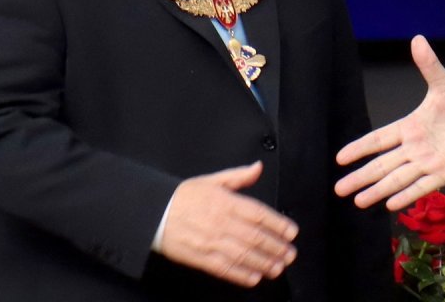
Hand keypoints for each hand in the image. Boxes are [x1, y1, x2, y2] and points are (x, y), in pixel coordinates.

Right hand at [159, 162, 297, 286]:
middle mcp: (220, 222)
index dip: (277, 224)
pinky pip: (224, 268)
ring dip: (263, 263)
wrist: (153, 212)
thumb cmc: (183, 196)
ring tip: (278, 267)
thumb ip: (238, 176)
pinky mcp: (199, 258)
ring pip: (243, 255)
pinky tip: (254, 278)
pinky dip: (241, 275)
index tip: (291, 232)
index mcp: (225, 201)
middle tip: (289, 254)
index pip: (258, 213)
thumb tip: (258, 167)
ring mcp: (210, 241)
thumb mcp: (212, 180)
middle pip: (255, 237)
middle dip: (275, 247)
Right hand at [335, 35, 444, 209]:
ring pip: (398, 179)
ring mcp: (427, 163)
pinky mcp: (444, 174)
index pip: (379, 139)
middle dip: (361, 176)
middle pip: (382, 165)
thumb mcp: (444, 84)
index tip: (340, 158)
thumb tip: (417, 39)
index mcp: (409, 127)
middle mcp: (414, 148)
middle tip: (339, 189)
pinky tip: (390, 205)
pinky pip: (422, 186)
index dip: (360, 148)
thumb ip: (429, 65)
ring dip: (379, 190)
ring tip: (358, 201)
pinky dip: (407, 195)